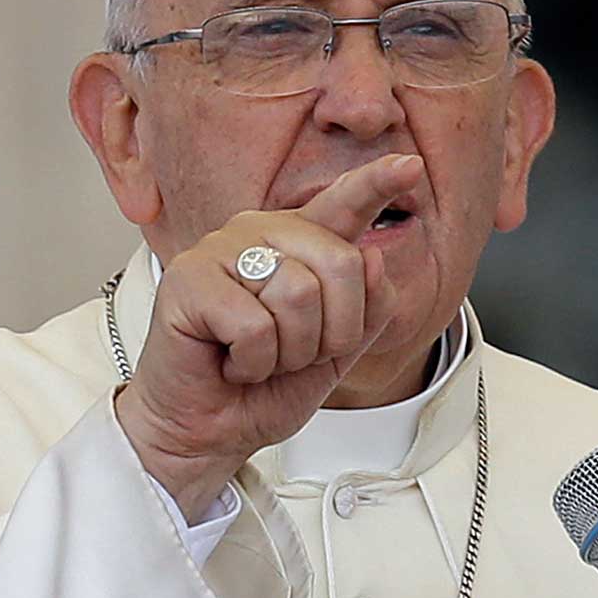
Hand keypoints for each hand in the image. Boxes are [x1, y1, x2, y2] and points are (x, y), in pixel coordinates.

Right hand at [115, 153, 424, 521]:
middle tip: (291, 356)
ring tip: (257, 358)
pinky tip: (230, 363)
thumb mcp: (337, 354)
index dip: (377, 184)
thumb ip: (367, 309)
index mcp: (298, 243)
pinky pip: (255, 324)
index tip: (410, 165)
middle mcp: (259, 232)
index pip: (344, 204)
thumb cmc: (263, 389)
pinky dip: (253, 363)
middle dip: (332, 332)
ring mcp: (219, 249)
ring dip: (289, 352)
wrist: (207, 432)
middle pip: (340, 263)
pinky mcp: (187, 279)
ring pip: (298, 294)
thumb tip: (374, 257)